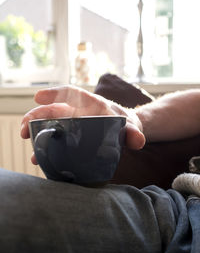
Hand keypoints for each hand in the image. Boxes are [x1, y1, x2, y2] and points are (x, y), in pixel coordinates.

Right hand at [21, 85, 144, 163]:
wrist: (124, 131)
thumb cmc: (125, 124)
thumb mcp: (131, 127)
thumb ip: (133, 132)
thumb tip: (138, 141)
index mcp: (91, 104)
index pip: (71, 93)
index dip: (54, 93)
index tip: (38, 96)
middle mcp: (77, 112)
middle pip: (53, 109)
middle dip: (36, 116)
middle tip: (24, 128)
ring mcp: (72, 125)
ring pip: (49, 123)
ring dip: (35, 130)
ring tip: (26, 141)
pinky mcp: (70, 137)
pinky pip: (54, 139)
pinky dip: (45, 147)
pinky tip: (38, 158)